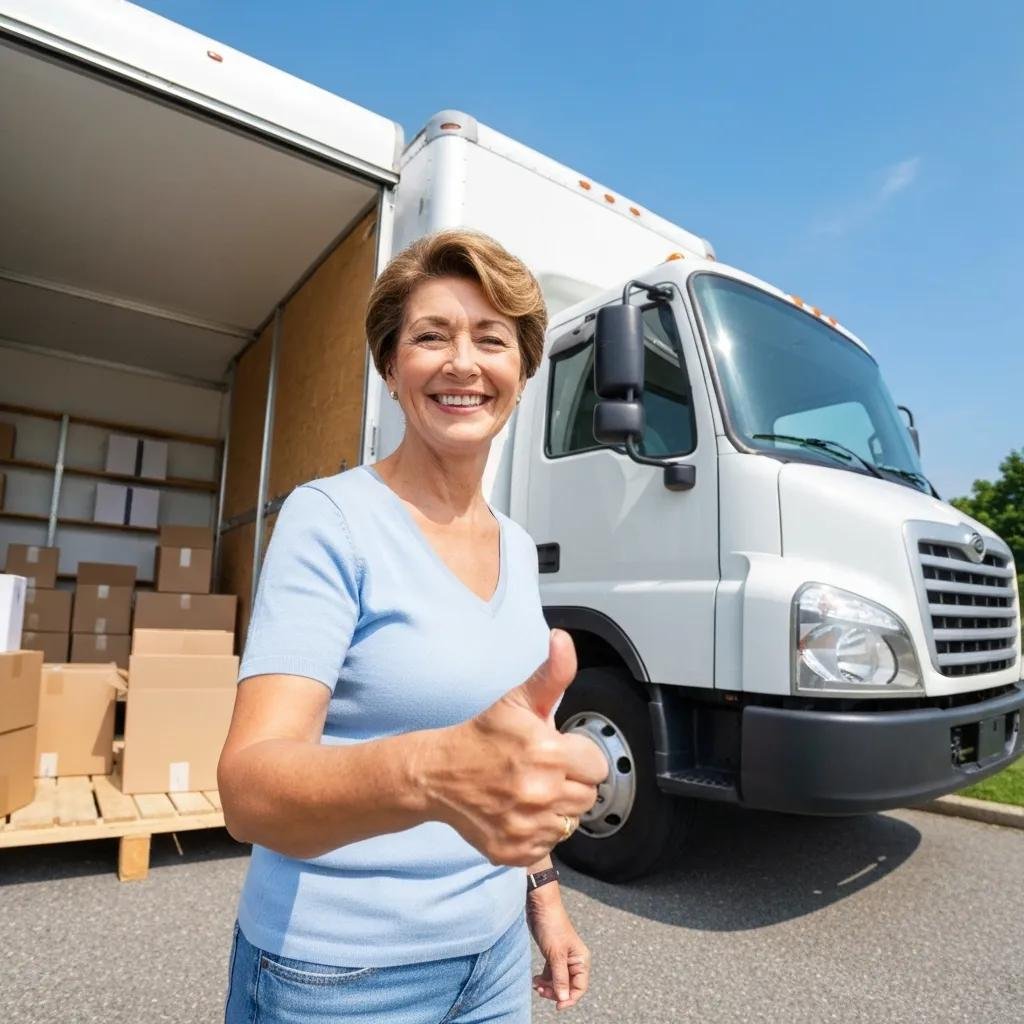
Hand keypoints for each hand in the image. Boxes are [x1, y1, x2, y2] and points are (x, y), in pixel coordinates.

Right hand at [424, 630, 607, 865]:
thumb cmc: (483, 735)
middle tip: (541, 771)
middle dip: (570, 782)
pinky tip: (519, 811)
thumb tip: (563, 640)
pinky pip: (549, 845)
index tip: (557, 752)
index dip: (578, 757)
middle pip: (587, 796)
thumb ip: (552, 674)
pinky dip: (538, 831)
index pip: (597, 766)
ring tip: (529, 790)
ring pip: (570, 822)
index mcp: (547, 754)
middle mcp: (540, 793)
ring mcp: (527, 826)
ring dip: (555, 808)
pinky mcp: (514, 851)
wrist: (439, 773)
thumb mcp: (518, 700)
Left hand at [527, 893, 590, 1009]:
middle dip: (555, 992)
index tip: (556, 1006)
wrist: (540, 905)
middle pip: (568, 986)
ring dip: (548, 987)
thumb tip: (563, 998)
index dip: (569, 998)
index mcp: (581, 960)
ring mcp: (563, 957)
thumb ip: (560, 977)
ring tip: (536, 985)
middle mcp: (574, 960)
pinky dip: (544, 979)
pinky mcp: (552, 954)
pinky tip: (535, 980)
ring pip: (558, 981)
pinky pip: (551, 973)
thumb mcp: (555, 954)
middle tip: (541, 991)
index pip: (580, 987)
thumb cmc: (551, 926)